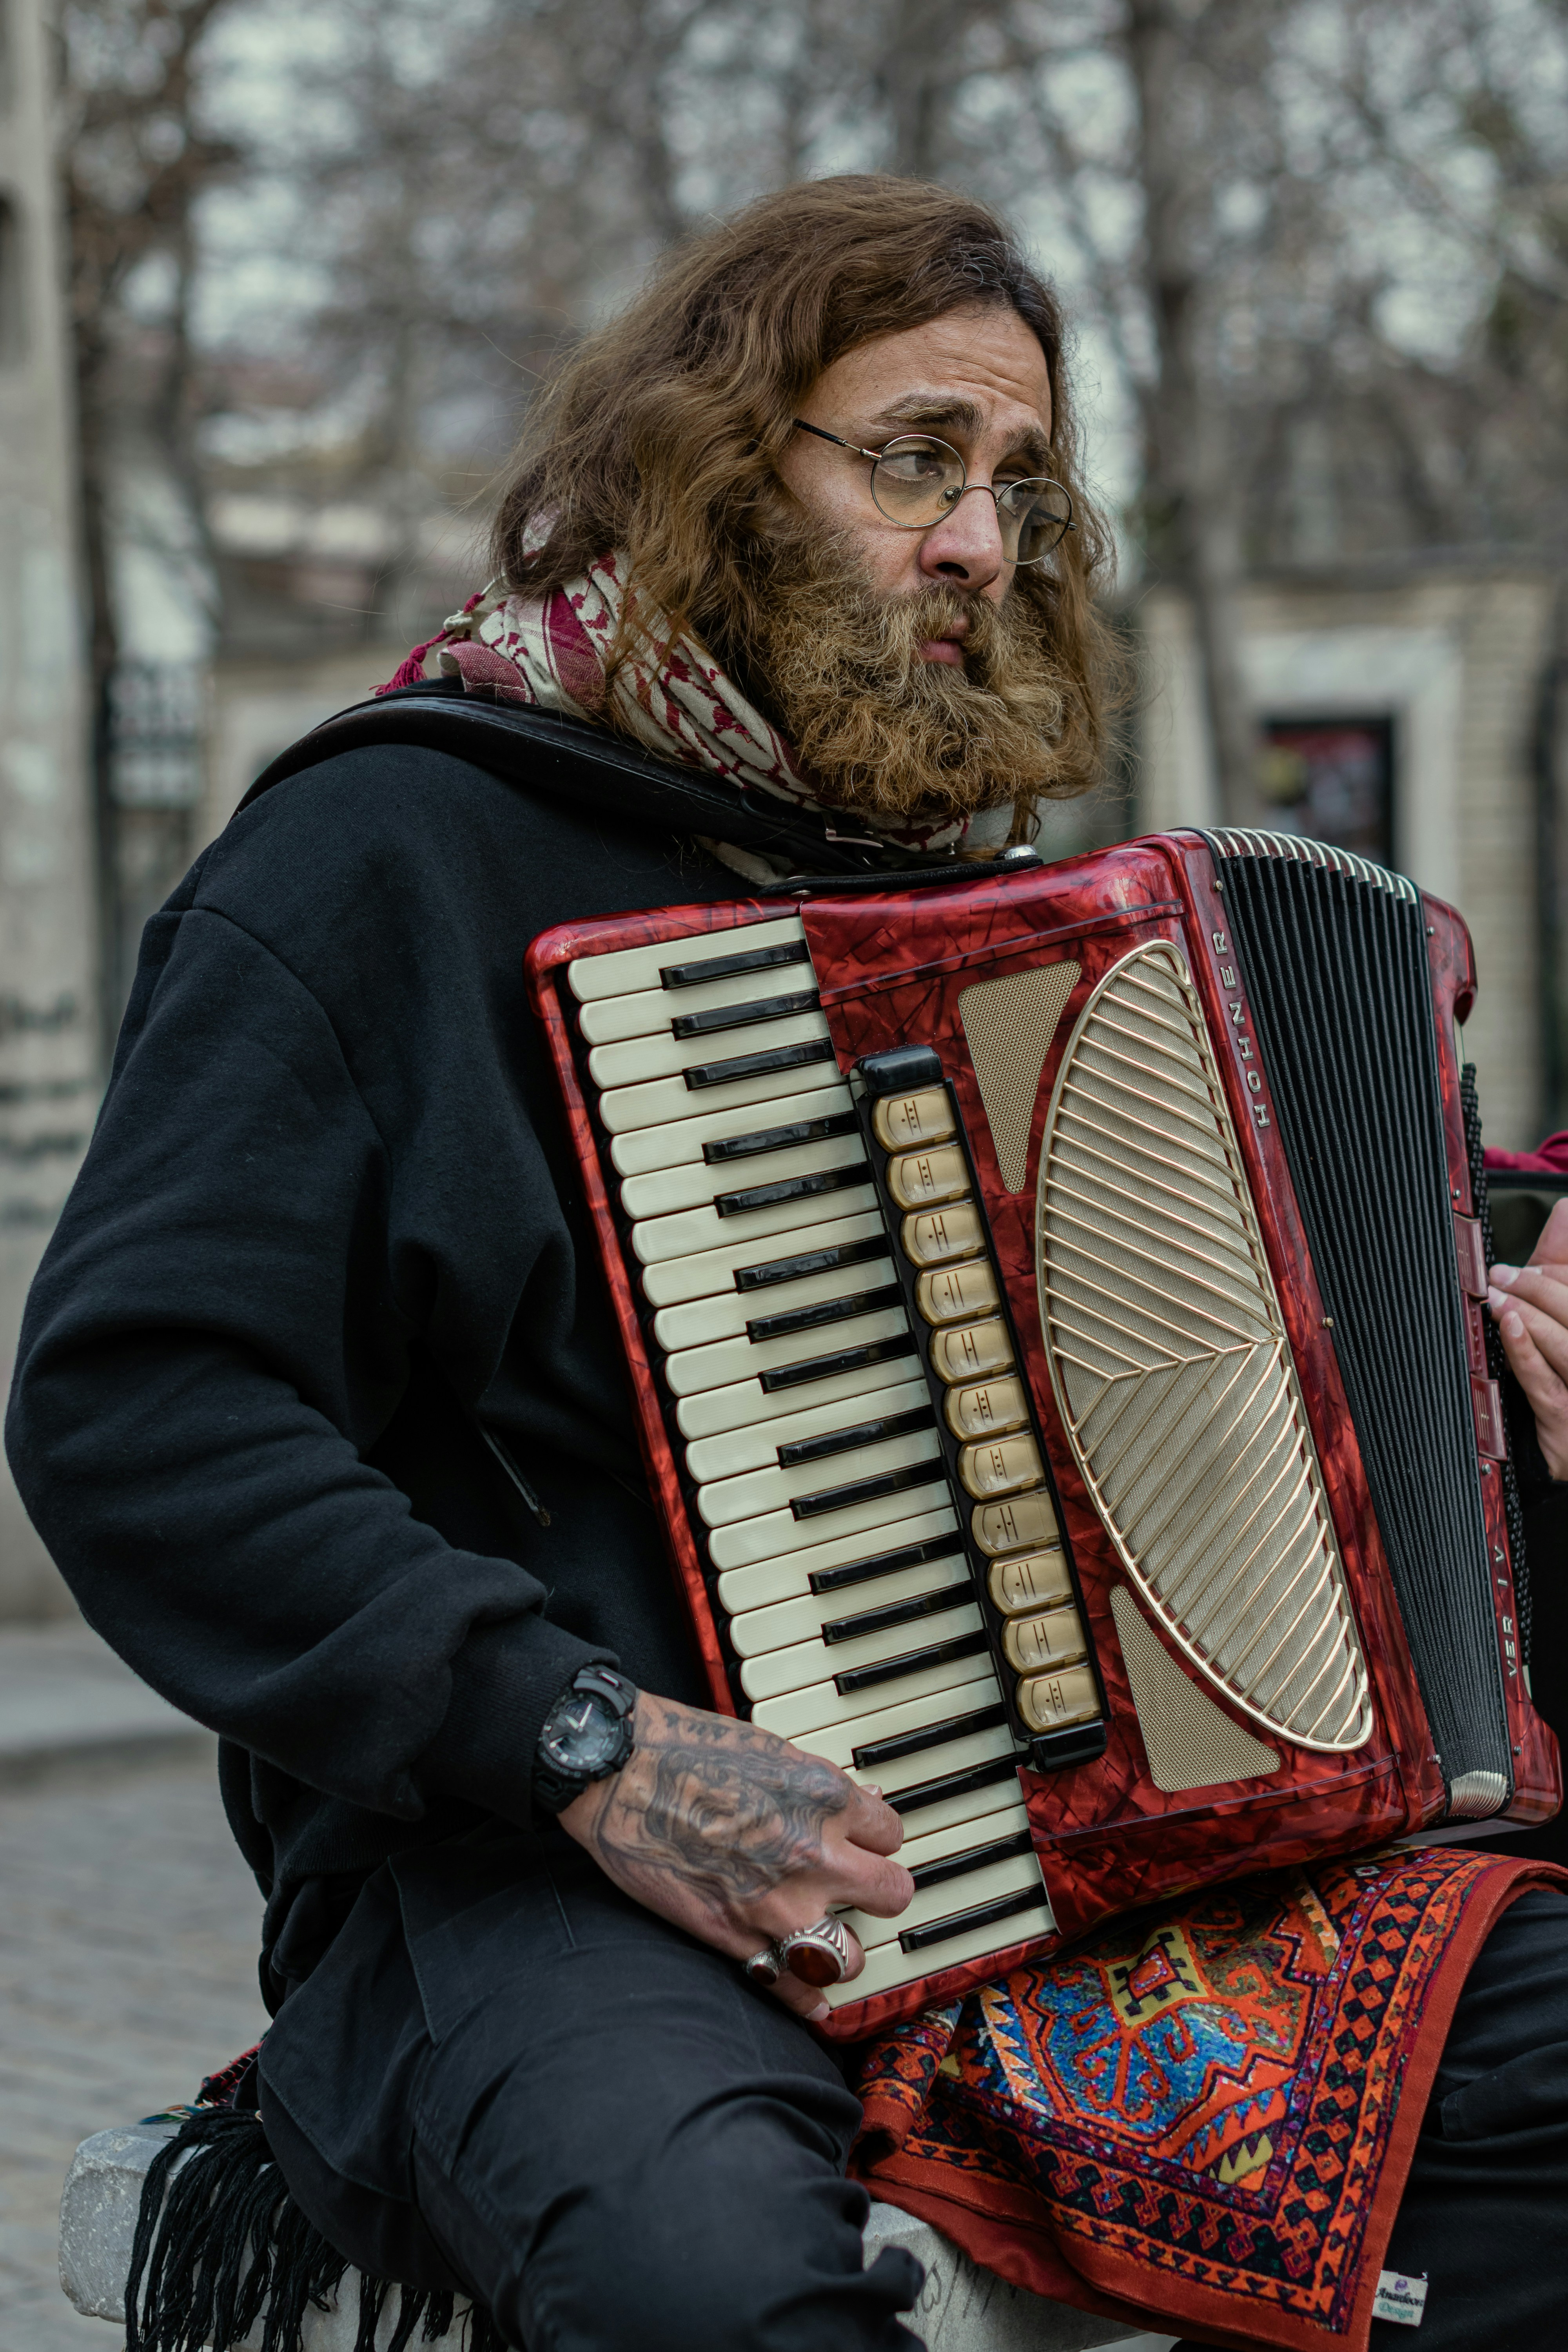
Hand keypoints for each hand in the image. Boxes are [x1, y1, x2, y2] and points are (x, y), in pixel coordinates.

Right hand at [558, 1691, 913, 2019]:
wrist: (621, 1772)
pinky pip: (792, 1987)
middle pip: (892, 1895)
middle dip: (880, 1893)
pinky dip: (806, 2000)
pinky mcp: (735, 1936)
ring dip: (845, 1951)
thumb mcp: (772, 1751)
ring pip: (852, 1957)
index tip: (863, 1844)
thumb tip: (864, 1802)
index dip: (876, 1839)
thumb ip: (820, 1787)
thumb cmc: (688, 1750)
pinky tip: (814, 2002)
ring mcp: (776, 1903)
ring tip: (832, 1942)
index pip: (892, 1835)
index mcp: (825, 1798)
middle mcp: (813, 1855)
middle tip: (862, 1893)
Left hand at [1488, 1197, 1567, 1477]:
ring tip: (1498, 1295)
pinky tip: (1509, 1325)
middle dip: (1541, 1291)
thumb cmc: (1563, 1373)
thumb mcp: (1566, 1316)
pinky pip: (1546, 1384)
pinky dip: (1526, 1351)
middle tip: (1502, 1277)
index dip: (1560, 1278)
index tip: (1527, 1269)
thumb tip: (1566, 1209)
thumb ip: (1566, 1265)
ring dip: (1529, 1314)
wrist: (1566, 1453)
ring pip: (1567, 1345)